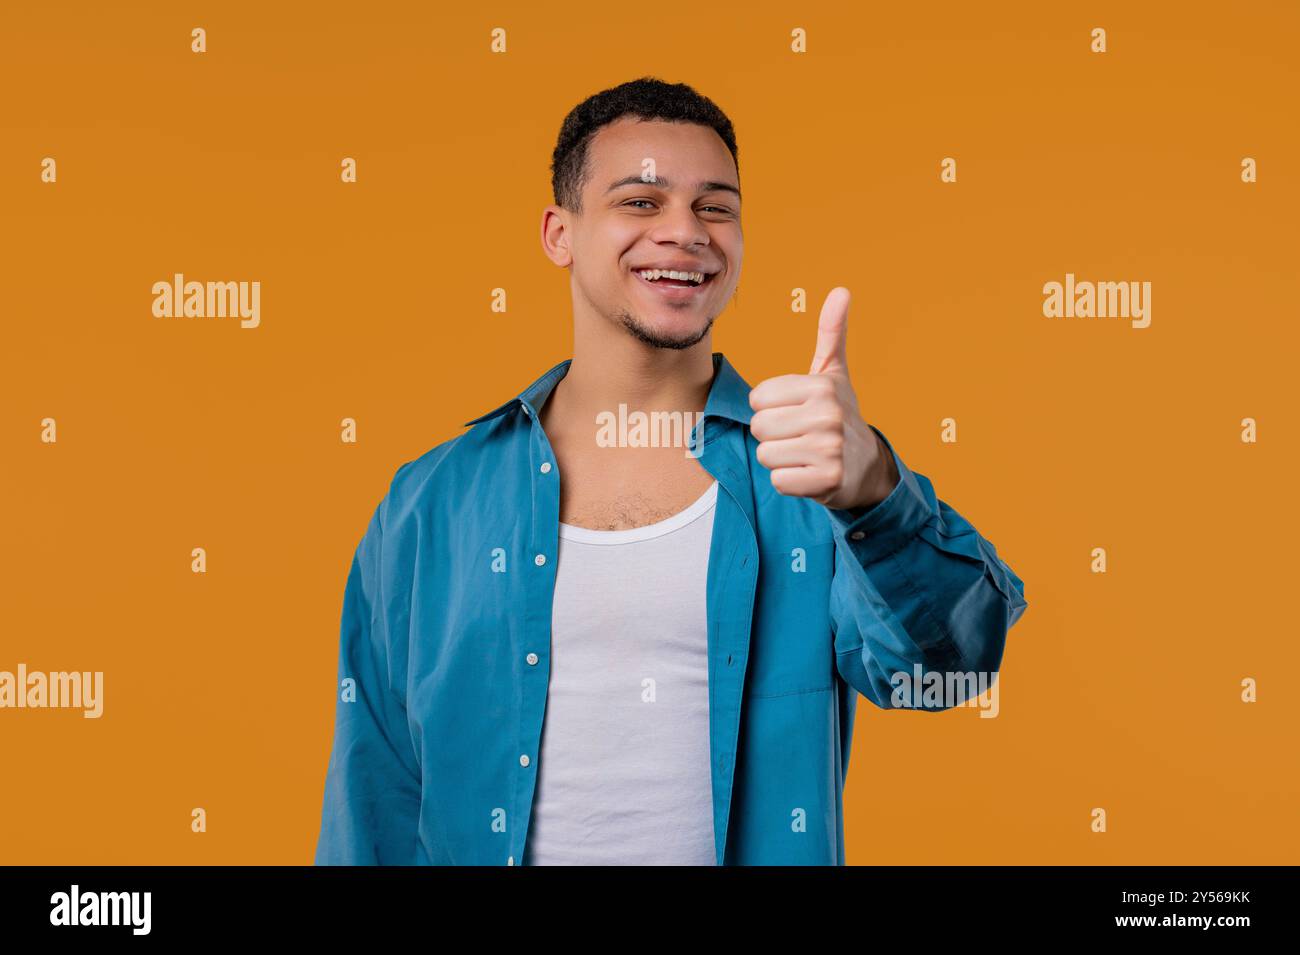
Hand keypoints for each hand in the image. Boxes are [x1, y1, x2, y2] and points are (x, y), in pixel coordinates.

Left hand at [748, 287, 898, 510]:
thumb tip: (841, 290)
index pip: (758, 399)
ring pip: (766, 455)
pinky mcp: (828, 481)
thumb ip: (831, 334)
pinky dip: (790, 482)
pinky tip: (810, 474)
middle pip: (758, 427)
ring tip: (805, 455)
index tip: (796, 413)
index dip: (771, 409)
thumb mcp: (834, 375)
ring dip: (781, 460)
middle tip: (800, 437)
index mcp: (822, 386)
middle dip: (774, 436)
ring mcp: (830, 449)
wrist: (868, 468)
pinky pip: (779, 482)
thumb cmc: (840, 416)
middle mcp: (828, 415)